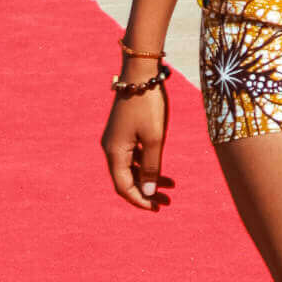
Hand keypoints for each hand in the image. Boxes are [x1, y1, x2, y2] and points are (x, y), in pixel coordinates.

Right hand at [102, 84, 171, 210]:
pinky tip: (164, 170)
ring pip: (131, 168)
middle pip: (126, 180)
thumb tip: (146, 193)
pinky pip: (133, 156)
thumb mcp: (155, 138)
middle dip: (146, 192)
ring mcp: (116, 139)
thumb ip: (151, 167)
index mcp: (114, 152)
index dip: (139, 200)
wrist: (140, 73)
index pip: (123, 186)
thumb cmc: (148, 105)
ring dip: (149, 179)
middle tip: (166, 203)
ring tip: (171, 188)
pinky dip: (147, 165)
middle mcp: (110, 148)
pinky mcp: (123, 132)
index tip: (157, 208)